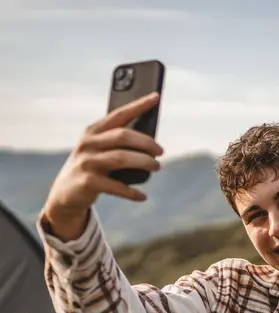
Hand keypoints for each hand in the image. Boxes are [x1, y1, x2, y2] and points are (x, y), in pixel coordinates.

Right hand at [44, 92, 163, 237]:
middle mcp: (88, 143)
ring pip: (121, 158)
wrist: (65, 194)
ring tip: (156, 167)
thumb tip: (152, 145)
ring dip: (144, 162)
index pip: (119, 114)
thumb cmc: (91, 168)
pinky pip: (116, 186)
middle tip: (160, 152)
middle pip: (123, 136)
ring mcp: (87, 162)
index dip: (138, 105)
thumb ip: (118, 144)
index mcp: (93, 131)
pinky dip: (131, 192)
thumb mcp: (100, 151)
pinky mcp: (88, 182)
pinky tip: (142, 196)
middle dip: (146, 143)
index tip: (156, 97)